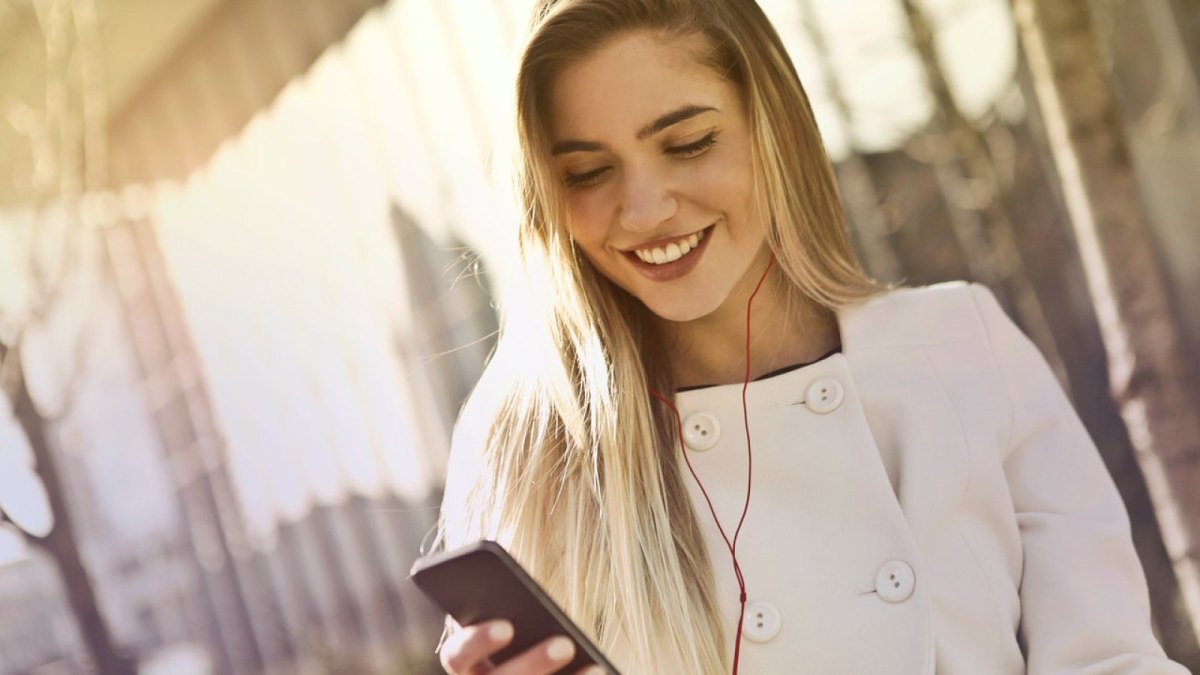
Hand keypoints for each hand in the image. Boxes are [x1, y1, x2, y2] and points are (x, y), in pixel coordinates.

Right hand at [439, 620, 603, 674]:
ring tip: (595, 667)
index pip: (457, 656)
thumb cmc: (523, 631)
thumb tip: (531, 596)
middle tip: (564, 644)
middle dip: (532, 665)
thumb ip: (513, 606)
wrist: (532, 667)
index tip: (506, 627)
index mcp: (465, 664)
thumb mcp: (514, 617)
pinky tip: (598, 672)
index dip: (477, 642)